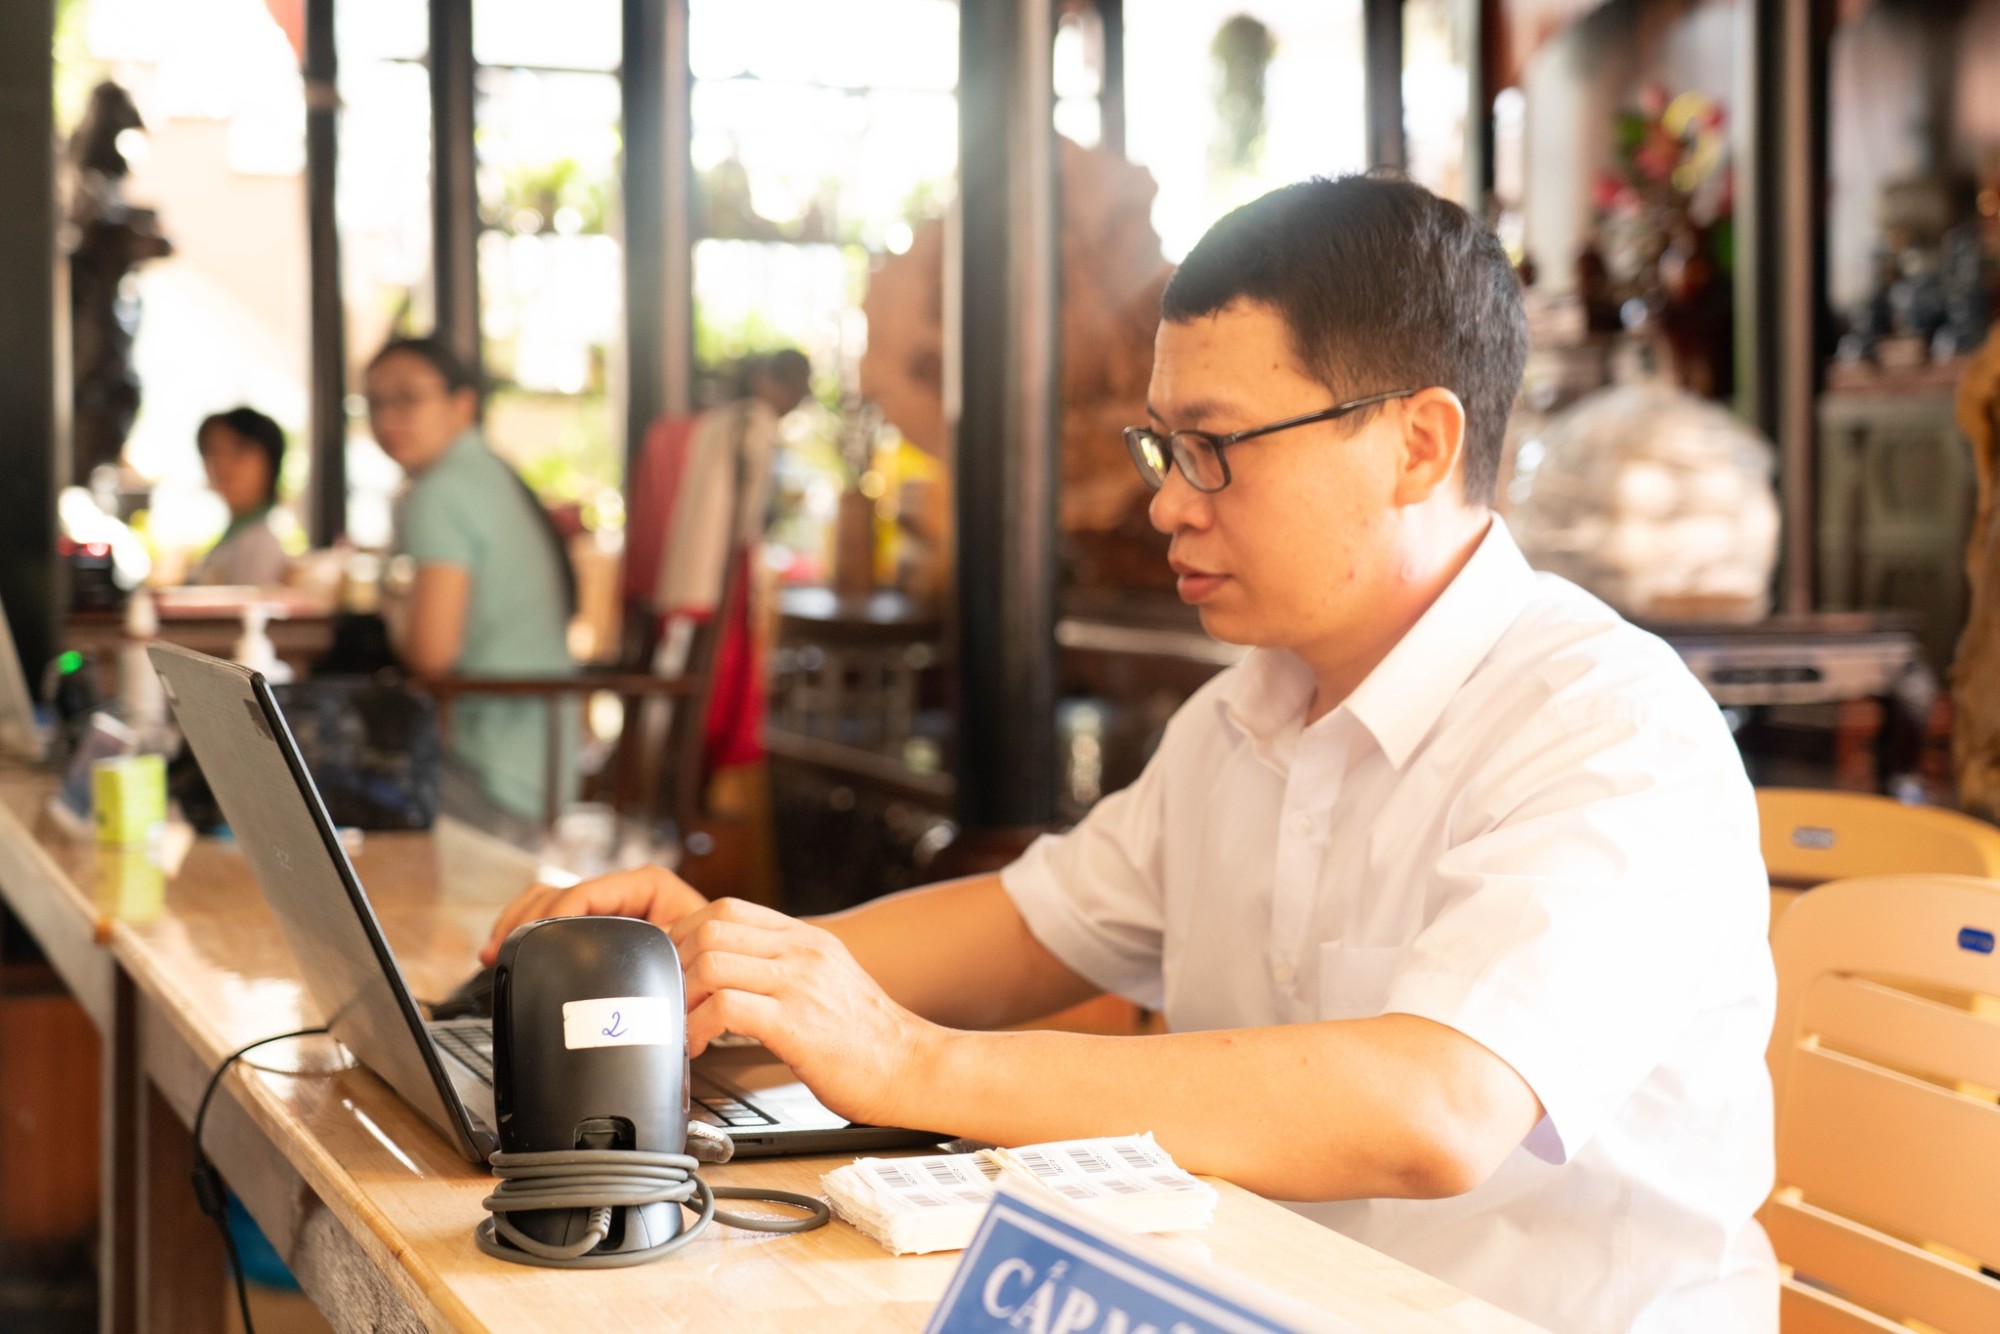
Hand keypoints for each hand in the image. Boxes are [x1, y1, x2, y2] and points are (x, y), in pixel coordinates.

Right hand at [479, 864, 706, 965]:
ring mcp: (608, 904)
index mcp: (647, 885)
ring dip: (519, 922)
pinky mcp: (598, 922)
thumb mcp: (687, 951)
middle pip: (558, 892)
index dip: (552, 915)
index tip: (530, 942)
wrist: (722, 967)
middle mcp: (623, 889)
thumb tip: (622, 967)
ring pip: (548, 899)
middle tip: (499, 949)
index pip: (585, 891)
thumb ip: (658, 951)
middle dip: (525, 919)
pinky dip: (529, 927)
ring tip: (496, 950)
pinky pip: (554, 914)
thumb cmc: (712, 955)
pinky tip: (510, 948)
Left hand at [672, 898, 941, 1129]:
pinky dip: (697, 1028)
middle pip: (711, 929)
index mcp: (806, 938)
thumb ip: (785, 968)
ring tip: (679, 1026)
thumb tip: (733, 973)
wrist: (913, 1067)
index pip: (728, 909)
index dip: (686, 934)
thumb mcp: (827, 980)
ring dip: (681, 997)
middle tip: (667, 1001)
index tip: (673, 967)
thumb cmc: (867, 1038)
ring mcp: (799, 983)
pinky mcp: (796, 1023)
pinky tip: (698, 1048)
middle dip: (675, 965)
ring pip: (712, 963)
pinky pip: (726, 1008)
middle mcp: (802, 951)